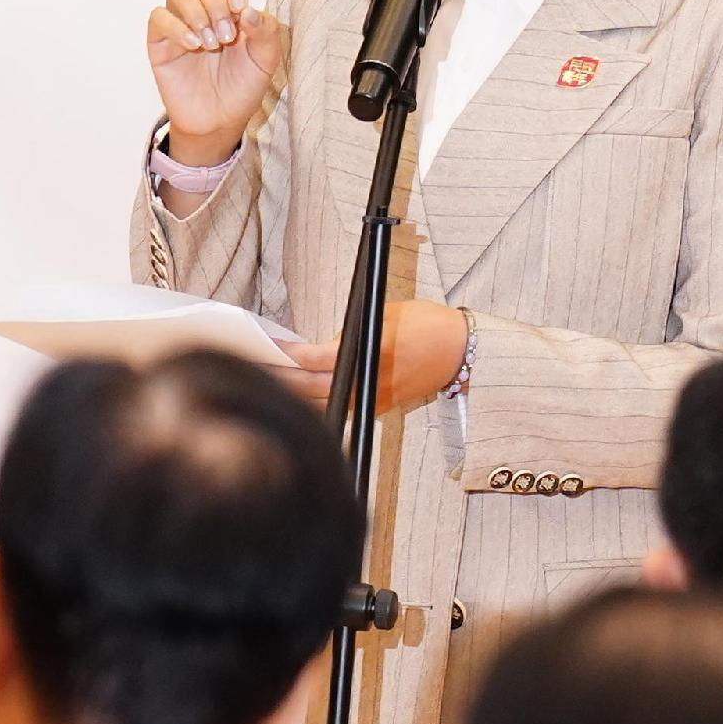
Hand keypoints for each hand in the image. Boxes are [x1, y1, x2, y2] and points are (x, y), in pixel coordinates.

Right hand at [145, 0, 286, 163]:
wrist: (219, 120)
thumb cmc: (243, 87)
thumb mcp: (266, 59)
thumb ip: (266, 31)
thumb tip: (248, 10)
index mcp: (230, 4)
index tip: (240, 8)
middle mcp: (204, 7)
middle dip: (216, 2)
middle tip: (227, 37)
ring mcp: (180, 22)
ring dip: (197, 12)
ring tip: (210, 43)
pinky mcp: (160, 41)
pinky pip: (159, 17)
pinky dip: (176, 27)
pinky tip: (193, 45)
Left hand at [279, 301, 468, 414]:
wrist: (462, 350)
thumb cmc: (426, 324)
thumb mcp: (383, 316)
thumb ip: (349, 334)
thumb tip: (321, 347)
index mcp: (368, 355)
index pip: (317, 361)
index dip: (290, 355)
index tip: (272, 347)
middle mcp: (368, 384)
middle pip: (313, 388)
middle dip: (284, 378)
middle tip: (260, 367)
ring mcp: (374, 399)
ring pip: (325, 402)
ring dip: (299, 394)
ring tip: (274, 382)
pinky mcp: (380, 407)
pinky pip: (343, 406)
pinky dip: (321, 400)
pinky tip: (303, 393)